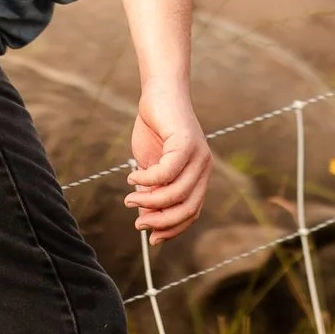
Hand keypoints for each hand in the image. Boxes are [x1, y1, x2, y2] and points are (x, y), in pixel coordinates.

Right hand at [125, 82, 212, 243]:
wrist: (159, 93)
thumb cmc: (155, 130)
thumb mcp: (151, 167)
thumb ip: (152, 191)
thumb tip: (146, 219)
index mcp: (199, 177)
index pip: (192, 212)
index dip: (173, 229)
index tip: (152, 239)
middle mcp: (204, 168)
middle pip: (188, 208)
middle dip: (161, 221)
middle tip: (138, 222)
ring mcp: (199, 155)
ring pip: (177, 192)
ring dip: (150, 200)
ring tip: (130, 198)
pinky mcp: (187, 142)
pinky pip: (167, 171)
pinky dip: (148, 179)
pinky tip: (133, 177)